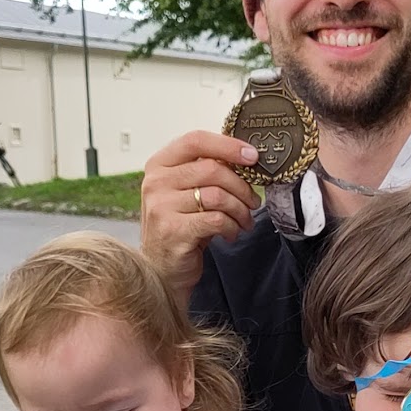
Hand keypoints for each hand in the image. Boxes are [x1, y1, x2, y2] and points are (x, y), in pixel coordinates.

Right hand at [140, 130, 261, 296]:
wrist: (161, 269)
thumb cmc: (179, 227)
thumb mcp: (186, 193)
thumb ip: (205, 173)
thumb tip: (244, 159)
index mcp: (159, 165)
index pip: (196, 140)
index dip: (228, 145)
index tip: (252, 156)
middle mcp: (156, 182)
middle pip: (212, 169)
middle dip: (241, 186)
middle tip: (253, 201)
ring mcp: (162, 206)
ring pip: (217, 195)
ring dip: (240, 210)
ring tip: (244, 221)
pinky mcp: (174, 230)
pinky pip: (217, 219)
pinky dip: (232, 226)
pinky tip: (231, 233)